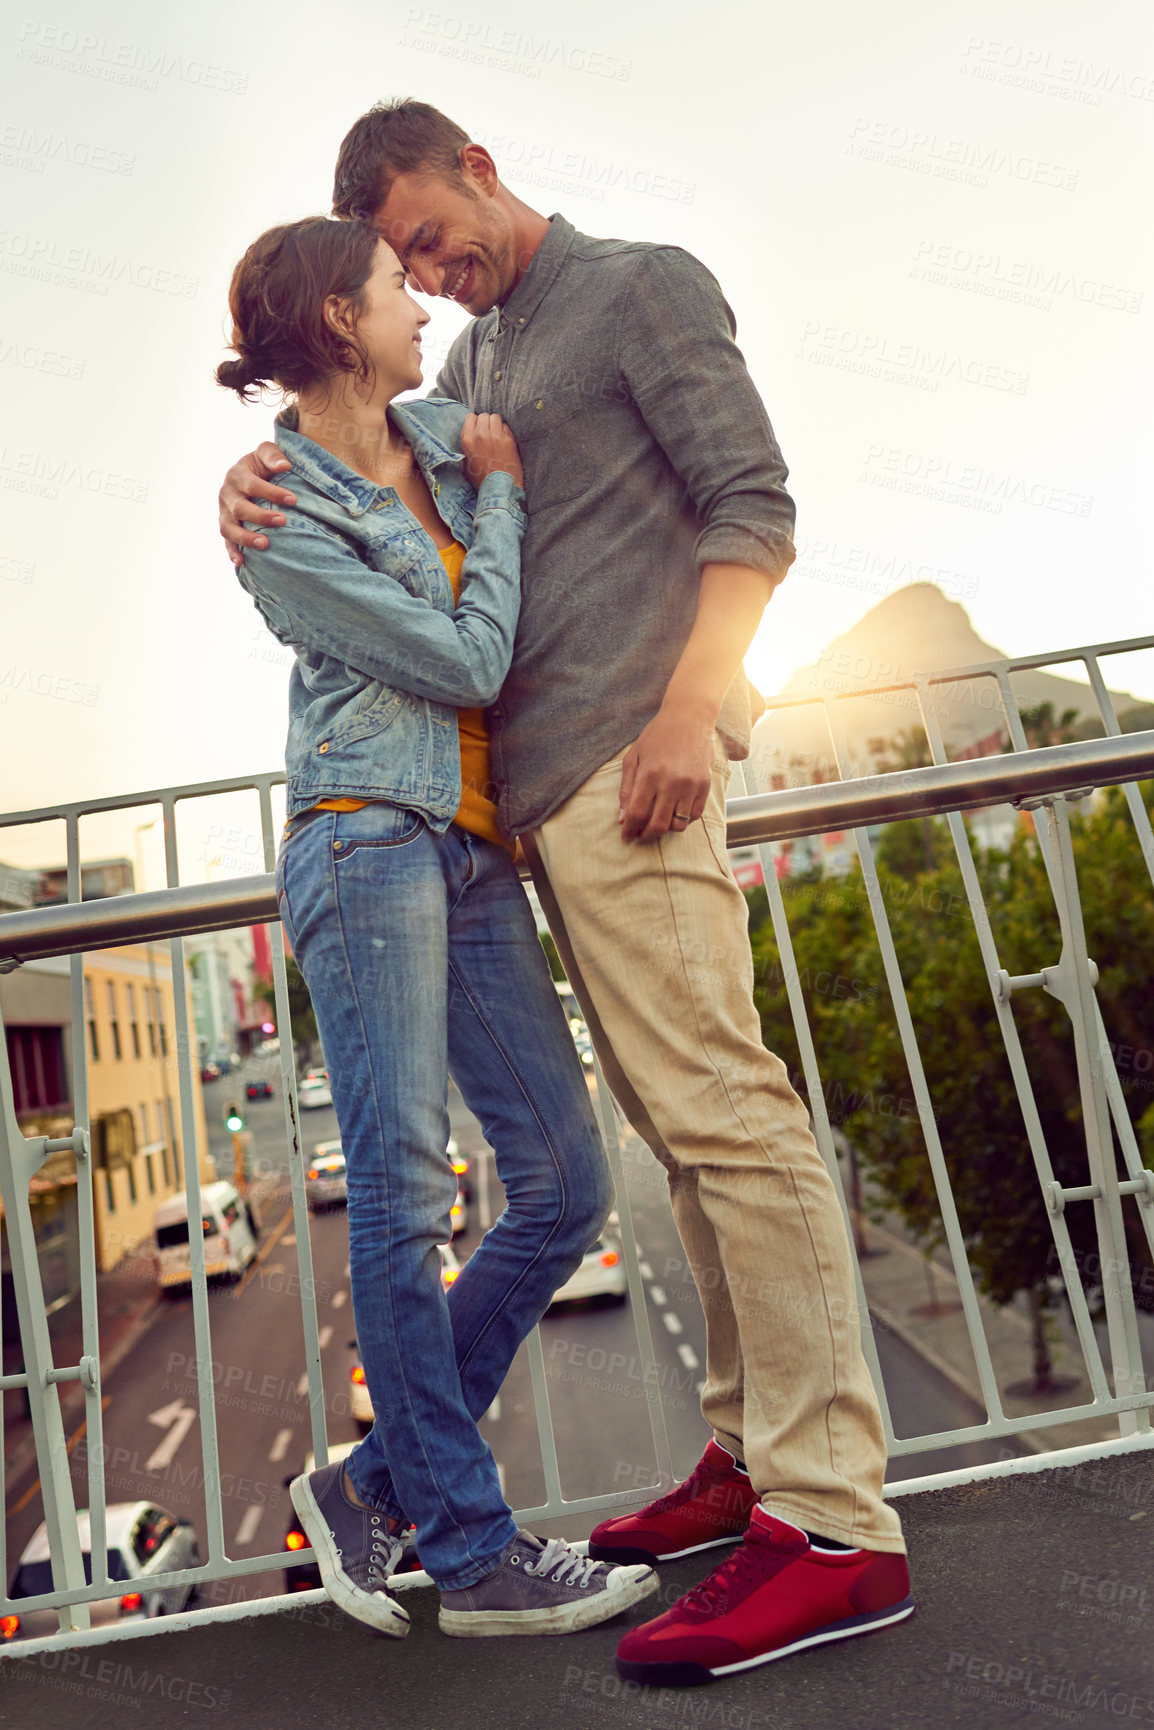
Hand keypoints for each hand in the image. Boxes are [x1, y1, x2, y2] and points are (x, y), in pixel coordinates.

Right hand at [218, 443, 295, 565]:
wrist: (248, 475)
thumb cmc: (262, 465)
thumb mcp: (266, 453)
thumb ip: (273, 455)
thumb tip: (285, 466)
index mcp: (237, 475)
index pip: (252, 484)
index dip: (271, 492)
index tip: (293, 499)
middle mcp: (227, 494)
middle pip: (239, 508)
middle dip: (261, 516)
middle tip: (283, 521)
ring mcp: (224, 512)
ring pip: (228, 528)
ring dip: (245, 538)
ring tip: (265, 545)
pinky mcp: (226, 525)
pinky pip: (226, 541)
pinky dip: (232, 552)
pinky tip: (242, 563)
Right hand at [461, 413, 523, 491]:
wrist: (498, 488)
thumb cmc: (481, 479)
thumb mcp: (465, 464)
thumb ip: (466, 447)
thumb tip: (469, 437)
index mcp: (467, 440)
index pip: (470, 417)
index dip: (475, 422)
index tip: (478, 428)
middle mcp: (480, 434)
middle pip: (483, 415)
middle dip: (486, 422)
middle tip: (488, 433)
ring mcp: (495, 435)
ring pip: (495, 417)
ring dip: (496, 424)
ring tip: (496, 435)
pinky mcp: (508, 439)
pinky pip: (505, 426)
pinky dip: (505, 431)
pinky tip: (504, 441)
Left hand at [617, 705, 713, 842]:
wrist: (689, 718)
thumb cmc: (657, 736)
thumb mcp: (634, 757)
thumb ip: (626, 788)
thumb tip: (621, 818)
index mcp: (650, 774)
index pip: (637, 813)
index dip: (629, 830)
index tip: (626, 836)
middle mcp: (671, 782)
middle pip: (658, 825)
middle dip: (645, 836)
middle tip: (640, 836)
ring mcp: (691, 785)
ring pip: (677, 825)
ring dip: (665, 830)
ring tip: (657, 824)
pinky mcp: (705, 785)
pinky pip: (694, 816)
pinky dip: (683, 821)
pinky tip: (674, 814)